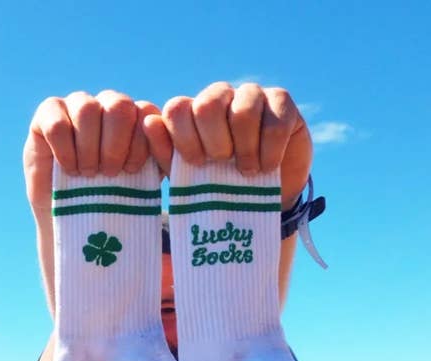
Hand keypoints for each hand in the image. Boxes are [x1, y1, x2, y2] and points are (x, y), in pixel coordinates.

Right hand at [23, 90, 161, 215]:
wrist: (78, 219)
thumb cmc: (116, 200)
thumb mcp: (147, 183)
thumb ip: (162, 158)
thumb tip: (156, 126)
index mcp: (136, 117)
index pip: (145, 112)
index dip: (139, 144)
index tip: (131, 171)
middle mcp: (108, 105)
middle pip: (118, 104)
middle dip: (115, 144)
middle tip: (109, 173)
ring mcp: (77, 105)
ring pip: (87, 109)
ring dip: (89, 148)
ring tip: (88, 173)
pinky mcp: (48, 114)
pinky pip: (57, 122)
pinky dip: (65, 149)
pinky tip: (69, 168)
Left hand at [144, 81, 311, 207]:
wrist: (262, 196)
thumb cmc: (219, 185)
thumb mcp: (188, 176)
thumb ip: (165, 153)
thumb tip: (148, 122)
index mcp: (193, 110)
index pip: (177, 109)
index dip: (184, 138)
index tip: (197, 164)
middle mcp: (220, 96)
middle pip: (207, 105)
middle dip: (214, 143)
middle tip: (223, 164)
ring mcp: (252, 95)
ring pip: (243, 110)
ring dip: (244, 148)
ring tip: (247, 171)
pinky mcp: (282, 102)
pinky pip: (274, 120)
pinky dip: (270, 149)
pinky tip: (268, 166)